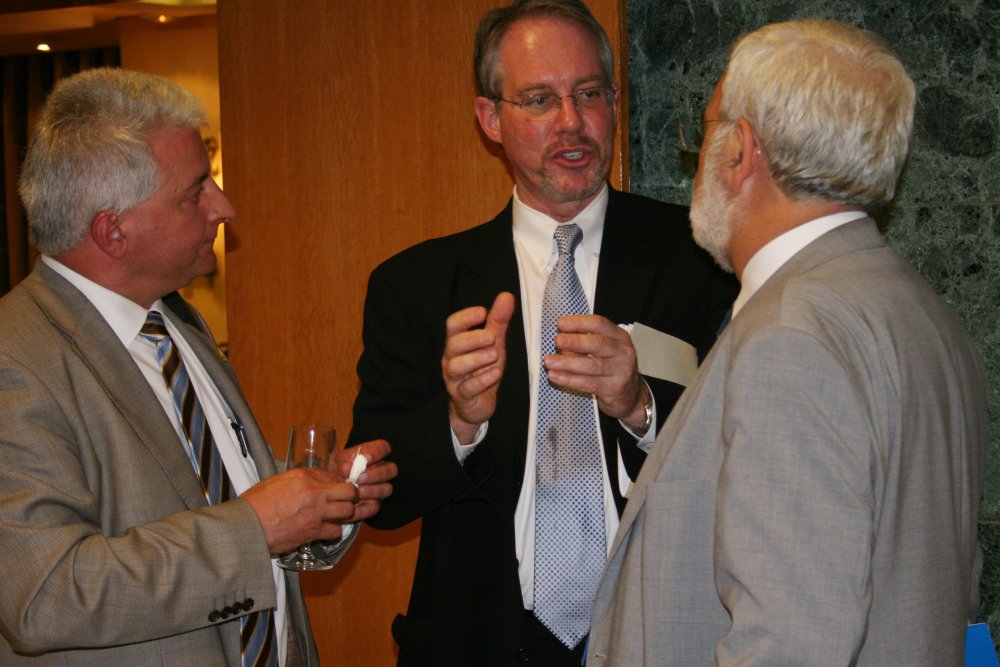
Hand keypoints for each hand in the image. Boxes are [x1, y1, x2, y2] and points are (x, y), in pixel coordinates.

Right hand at [242, 468, 358, 556]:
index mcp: (303, 476)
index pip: (333, 475)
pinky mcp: (314, 531)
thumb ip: (297, 480)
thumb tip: (309, 483)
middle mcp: (314, 491)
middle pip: (350, 491)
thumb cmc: (255, 504)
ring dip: (345, 514)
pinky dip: (332, 532)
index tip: (337, 489)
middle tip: (346, 501)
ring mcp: (317, 512)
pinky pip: (336, 531)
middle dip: (351, 497)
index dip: (338, 483)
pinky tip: (325, 530)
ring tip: (338, 516)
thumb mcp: (276, 481)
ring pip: (348, 511)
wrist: (246, 526)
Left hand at [332, 438, 396, 522]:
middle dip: (376, 474)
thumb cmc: (335, 469)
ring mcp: (380, 488)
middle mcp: (381, 470)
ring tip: (356, 490)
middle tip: (359, 478)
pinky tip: (353, 503)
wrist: (329, 486)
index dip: (378, 453)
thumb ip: (343, 462)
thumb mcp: (336, 461)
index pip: (384, 448)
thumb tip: (348, 468)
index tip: (364, 459)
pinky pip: (375, 506)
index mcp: (373, 454)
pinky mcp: (374, 504)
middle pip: (391, 470)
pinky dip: (365, 506)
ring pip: (387, 488)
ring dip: (371, 490)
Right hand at [441, 292, 514, 443]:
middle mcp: (451, 359)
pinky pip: (467, 388)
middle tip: (491, 336)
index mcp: (457, 342)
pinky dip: (481, 380)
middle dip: (472, 338)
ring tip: (494, 354)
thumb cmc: (483, 368)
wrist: (478, 403)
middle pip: (453, 344)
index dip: (465, 317)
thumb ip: (498, 321)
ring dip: (476, 359)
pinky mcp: (462, 396)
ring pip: (457, 367)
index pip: (453, 325)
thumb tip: (506, 296)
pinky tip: (495, 373)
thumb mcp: (494, 343)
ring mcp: (454, 379)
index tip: (482, 311)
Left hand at [542, 314, 648, 425]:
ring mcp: (621, 371)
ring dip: (567, 363)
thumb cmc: (613, 369)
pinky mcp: (614, 388)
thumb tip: (562, 345)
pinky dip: (570, 379)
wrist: (631, 396)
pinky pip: (588, 383)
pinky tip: (556, 376)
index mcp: (619, 337)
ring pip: (592, 365)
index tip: (561, 323)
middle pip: (598, 343)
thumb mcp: (603, 352)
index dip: (579, 322)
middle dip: (575, 341)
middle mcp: (623, 352)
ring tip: (550, 361)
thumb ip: (583, 346)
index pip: (599, 324)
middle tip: (557, 341)